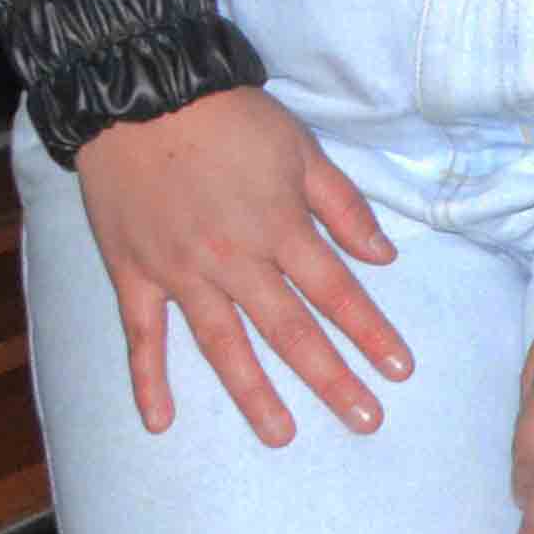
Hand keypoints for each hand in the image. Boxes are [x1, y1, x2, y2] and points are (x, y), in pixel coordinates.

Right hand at [69, 86, 409, 442]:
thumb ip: (344, 208)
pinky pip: (142, 336)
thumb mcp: (303, 150)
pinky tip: (159, 421)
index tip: (399, 370)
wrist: (142, 97)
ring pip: (223, 345)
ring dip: (253, 394)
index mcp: (281, 230)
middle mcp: (235, 262)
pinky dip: (147, 379)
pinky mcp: (134, 274)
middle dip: (331, 379)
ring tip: (281, 436)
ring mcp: (181, 273)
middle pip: (291, 331)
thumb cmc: (230, 119)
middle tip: (364, 421)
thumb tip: (383, 256)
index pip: (338, 293)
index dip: (372, 333)